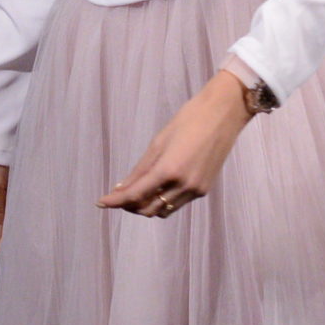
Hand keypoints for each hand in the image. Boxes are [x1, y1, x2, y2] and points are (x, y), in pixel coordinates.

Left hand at [98, 70, 251, 218]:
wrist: (223, 114)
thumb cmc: (189, 120)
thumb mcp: (159, 142)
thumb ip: (140, 169)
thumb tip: (121, 187)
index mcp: (169, 170)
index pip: (135, 194)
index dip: (115, 201)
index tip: (101, 202)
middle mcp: (183, 185)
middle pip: (149, 209)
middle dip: (131, 206)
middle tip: (119, 196)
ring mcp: (196, 190)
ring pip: (164, 210)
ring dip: (147, 206)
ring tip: (137, 192)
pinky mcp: (204, 189)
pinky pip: (178, 203)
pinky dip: (164, 200)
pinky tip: (158, 188)